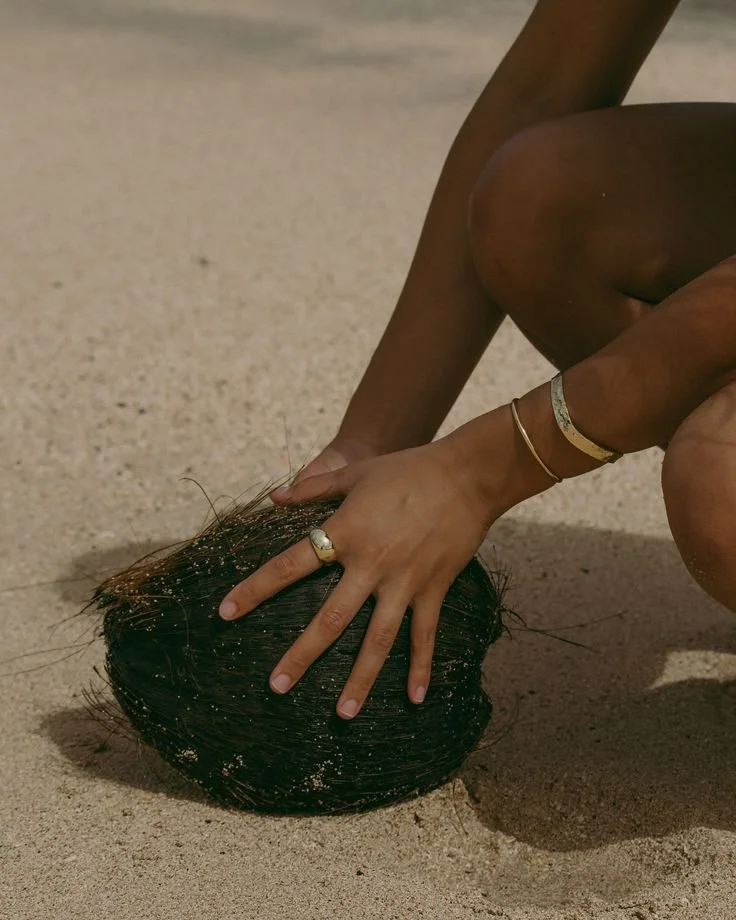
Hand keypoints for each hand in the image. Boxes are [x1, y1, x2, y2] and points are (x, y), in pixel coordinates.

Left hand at [219, 438, 500, 718]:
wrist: (467, 476)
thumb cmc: (408, 469)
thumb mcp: (356, 472)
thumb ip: (313, 486)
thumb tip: (275, 496)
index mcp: (347, 533)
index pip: (291, 565)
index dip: (256, 589)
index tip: (226, 612)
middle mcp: (372, 565)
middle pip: (331, 618)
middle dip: (302, 654)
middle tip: (276, 686)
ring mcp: (405, 581)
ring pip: (378, 639)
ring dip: (360, 678)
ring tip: (343, 714)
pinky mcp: (434, 589)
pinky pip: (425, 635)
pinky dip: (420, 667)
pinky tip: (414, 699)